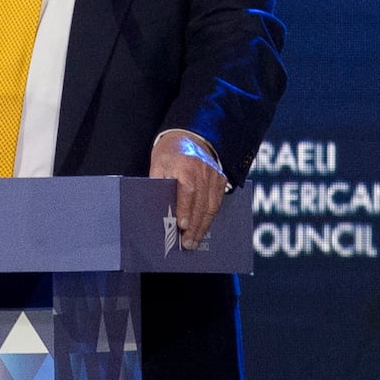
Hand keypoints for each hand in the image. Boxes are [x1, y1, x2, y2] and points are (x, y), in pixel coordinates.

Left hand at [149, 129, 226, 250]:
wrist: (189, 136)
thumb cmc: (169, 152)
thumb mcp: (158, 163)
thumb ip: (158, 182)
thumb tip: (157, 207)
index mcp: (185, 164)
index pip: (187, 189)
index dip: (185, 209)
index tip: (181, 225)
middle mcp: (203, 170)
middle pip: (201, 202)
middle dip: (194, 225)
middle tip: (187, 243)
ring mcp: (214, 175)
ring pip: (211, 205)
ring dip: (203, 225)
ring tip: (195, 240)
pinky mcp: (221, 179)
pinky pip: (217, 202)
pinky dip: (211, 217)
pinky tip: (204, 228)